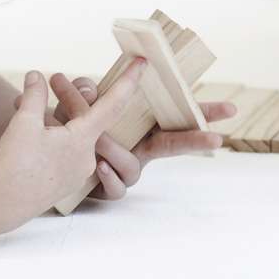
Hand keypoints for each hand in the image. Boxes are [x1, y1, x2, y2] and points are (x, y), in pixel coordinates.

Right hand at [0, 60, 145, 227]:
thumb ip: (35, 95)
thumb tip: (36, 75)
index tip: (143, 62)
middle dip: (71, 97)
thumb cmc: (12, 163)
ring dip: (59, 121)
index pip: (113, 104)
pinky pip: (68, 153)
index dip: (128, 81)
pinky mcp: (66, 184)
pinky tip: (32, 141)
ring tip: (29, 116)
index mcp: (83, 140)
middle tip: (54, 80)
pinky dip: (55, 140)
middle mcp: (87, 157)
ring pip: (76, 136)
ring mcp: (77, 173)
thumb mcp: (23, 121)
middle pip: (88, 117)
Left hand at [41, 73, 231, 200]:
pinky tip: (98, 166)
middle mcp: (142, 148)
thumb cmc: (72, 128)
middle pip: (175, 144)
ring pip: (133, 164)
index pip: (176, 116)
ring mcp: (128, 170)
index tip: (231, 110)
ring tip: (96, 140)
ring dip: (114, 148)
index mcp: (141, 126)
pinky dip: (107, 176)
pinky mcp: (110, 189)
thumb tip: (89, 89)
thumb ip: (84, 93)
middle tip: (217, 140)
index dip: (204, 113)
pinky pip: (117, 187)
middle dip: (197, 140)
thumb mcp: (79, 103)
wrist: (48, 161)